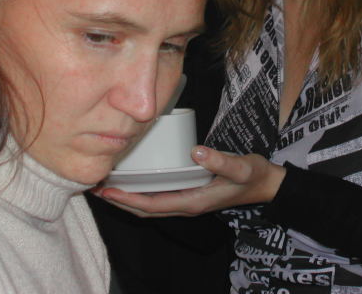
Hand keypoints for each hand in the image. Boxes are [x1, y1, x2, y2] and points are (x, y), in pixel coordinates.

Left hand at [93, 146, 286, 217]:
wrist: (266, 185)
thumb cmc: (254, 176)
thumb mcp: (241, 167)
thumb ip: (220, 160)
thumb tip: (196, 152)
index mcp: (193, 202)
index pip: (153, 205)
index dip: (127, 200)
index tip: (107, 190)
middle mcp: (186, 205)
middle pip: (145, 209)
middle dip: (119, 201)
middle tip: (95, 188)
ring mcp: (187, 202)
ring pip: (150, 206)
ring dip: (127, 198)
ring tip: (107, 186)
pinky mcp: (189, 194)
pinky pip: (158, 198)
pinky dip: (141, 194)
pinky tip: (134, 181)